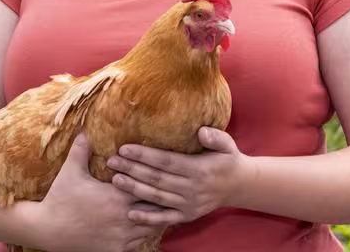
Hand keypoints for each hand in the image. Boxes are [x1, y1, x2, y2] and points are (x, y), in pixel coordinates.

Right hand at [35, 134, 163, 251]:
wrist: (49, 230)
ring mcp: (122, 236)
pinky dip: (144, 233)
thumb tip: (84, 131)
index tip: (157, 173)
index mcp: (117, 196)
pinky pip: (140, 243)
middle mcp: (124, 217)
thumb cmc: (60, 198)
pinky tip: (144, 226)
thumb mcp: (70, 171)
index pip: (148, 186)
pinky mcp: (117, 249)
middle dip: (160, 198)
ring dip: (156, 217)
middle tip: (165, 190)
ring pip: (152, 227)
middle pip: (156, 207)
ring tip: (160, 208)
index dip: (153, 179)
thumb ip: (81, 150)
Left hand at [106, 127, 249, 226]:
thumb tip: (202, 131)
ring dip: (134, 190)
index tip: (125, 148)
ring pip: (157, 197)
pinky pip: (165, 218)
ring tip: (115, 180)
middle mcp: (192, 188)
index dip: (145, 155)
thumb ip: (215, 137)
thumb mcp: (227, 144)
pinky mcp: (187, 215)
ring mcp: (189, 204)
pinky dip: (148, 218)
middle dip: (132, 169)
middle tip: (111, 161)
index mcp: (199, 169)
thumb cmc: (227, 159)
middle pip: (157, 179)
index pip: (166, 161)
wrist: (239, 186)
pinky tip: (131, 214)